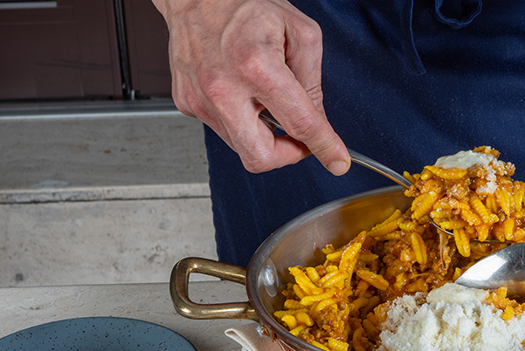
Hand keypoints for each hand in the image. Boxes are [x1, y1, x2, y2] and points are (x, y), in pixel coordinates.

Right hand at [152, 0, 349, 173]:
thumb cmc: (244, 4)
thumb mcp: (300, 33)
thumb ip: (313, 83)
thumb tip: (318, 120)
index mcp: (256, 66)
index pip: (299, 124)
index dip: (324, 147)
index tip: (336, 160)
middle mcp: (223, 87)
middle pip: (260, 157)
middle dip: (287, 156)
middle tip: (299, 140)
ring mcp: (201, 98)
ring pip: (242, 146)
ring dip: (263, 135)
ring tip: (266, 101)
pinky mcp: (189, 103)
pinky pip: (224, 129)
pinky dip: (241, 120)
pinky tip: (243, 94)